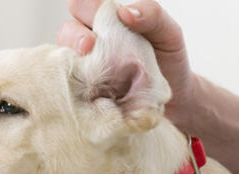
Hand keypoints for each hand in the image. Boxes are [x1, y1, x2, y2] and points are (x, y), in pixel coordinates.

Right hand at [57, 0, 198, 132]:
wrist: (175, 100)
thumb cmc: (168, 61)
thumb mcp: (169, 34)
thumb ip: (153, 15)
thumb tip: (125, 12)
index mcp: (106, 21)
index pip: (83, 5)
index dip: (86, 9)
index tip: (102, 21)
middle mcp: (90, 41)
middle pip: (66, 30)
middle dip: (75, 36)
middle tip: (89, 47)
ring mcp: (84, 67)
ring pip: (63, 59)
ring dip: (74, 64)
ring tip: (91, 74)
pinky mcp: (84, 93)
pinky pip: (69, 87)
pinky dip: (77, 88)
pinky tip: (91, 93)